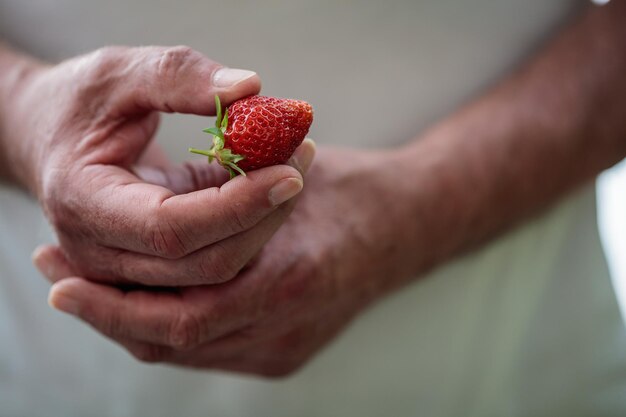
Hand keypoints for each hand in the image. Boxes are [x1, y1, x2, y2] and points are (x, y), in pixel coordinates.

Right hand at [3, 45, 308, 285]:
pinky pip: (216, 258)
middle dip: (265, 214)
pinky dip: (249, 223)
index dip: (238, 205)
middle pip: (206, 262)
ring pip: (219, 270)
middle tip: (302, 158)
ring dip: (266, 221)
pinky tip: (268, 180)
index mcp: (84, 205)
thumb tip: (250, 88)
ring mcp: (127, 269)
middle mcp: (102, 254)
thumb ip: (178, 77)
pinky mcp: (155, 264)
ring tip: (292, 161)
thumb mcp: (118, 75)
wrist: (47, 137)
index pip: (173, 229)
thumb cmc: (78, 103)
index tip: (291, 171)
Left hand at [35, 146, 420, 376]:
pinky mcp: (286, 354)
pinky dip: (168, 326)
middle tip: (57, 283)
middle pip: (170, 345)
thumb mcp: (282, 167)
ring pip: (184, 353)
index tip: (60, 278)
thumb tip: (152, 187)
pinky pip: (208, 350)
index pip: (179, 318)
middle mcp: (287, 326)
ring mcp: (286, 347)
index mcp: (290, 275)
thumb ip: (223, 183)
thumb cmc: (345, 188)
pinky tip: (144, 297)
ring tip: (86, 289)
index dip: (111, 303)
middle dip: (106, 314)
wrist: (404, 226)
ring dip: (131, 320)